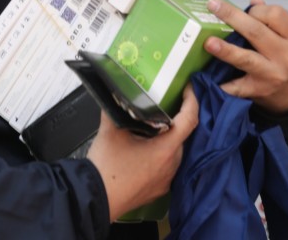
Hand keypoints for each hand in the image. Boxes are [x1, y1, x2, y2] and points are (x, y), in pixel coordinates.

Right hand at [86, 86, 198, 220]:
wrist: (95, 198)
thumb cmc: (106, 166)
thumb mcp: (111, 131)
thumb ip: (117, 108)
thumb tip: (116, 93)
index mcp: (165, 149)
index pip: (189, 121)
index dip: (192, 102)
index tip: (188, 90)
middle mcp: (172, 165)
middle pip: (181, 136)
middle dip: (174, 121)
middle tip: (162, 107)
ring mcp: (167, 180)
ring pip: (174, 152)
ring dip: (167, 139)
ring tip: (151, 129)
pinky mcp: (159, 189)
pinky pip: (167, 167)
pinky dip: (161, 155)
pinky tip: (145, 151)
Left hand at [203, 0, 287, 114]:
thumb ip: (272, 19)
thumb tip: (254, 1)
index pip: (274, 14)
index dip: (256, 10)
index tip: (246, 11)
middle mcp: (286, 55)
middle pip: (255, 32)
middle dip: (232, 17)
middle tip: (212, 6)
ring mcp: (272, 74)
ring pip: (246, 58)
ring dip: (226, 50)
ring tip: (209, 42)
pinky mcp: (259, 90)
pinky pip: (238, 86)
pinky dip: (223, 84)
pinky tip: (209, 79)